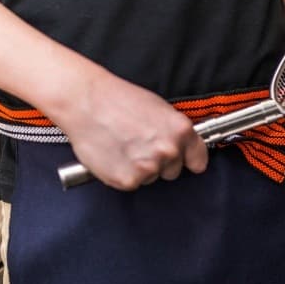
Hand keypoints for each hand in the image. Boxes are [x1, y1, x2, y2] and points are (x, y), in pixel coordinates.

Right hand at [51, 72, 207, 190]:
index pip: (199, 160)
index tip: (185, 161)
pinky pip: (132, 183)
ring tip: (124, 146)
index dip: (190, 160)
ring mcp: (148, 167)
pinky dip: (123, 173)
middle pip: (174, 171)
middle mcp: (169, 151)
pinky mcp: (127, 180)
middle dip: (160, 162)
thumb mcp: (159, 109)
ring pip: (152, 177)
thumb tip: (181, 146)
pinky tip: (114, 155)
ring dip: (141, 168)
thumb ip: (174, 131)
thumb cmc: (120, 100)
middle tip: (140, 145)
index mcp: (181, 131)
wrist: (85, 102)